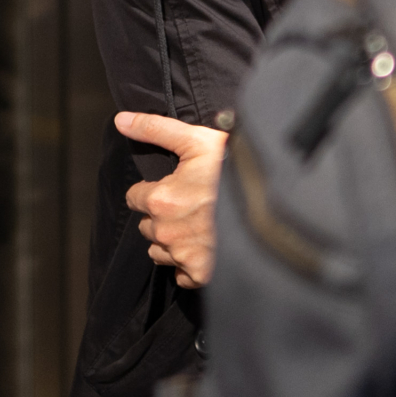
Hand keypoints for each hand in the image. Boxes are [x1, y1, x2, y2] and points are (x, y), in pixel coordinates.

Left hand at [116, 111, 229, 288]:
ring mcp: (184, 255)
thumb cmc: (235, 169)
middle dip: (161, 216)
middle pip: (147, 226)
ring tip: (196, 226)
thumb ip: (154, 128)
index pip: (135, 198)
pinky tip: (203, 249)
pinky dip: (188, 266)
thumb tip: (121, 120)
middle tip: (189, 206)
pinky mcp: (202, 274)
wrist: (274, 203)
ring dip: (171, 241)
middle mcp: (167, 231)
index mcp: (160, 200)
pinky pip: (181, 276)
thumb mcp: (196, 140)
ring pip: (160, 251)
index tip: (172, 187)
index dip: (152, 191)